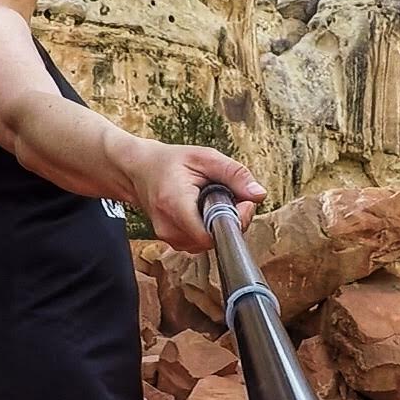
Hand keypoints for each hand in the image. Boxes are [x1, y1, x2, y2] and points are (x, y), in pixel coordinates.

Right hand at [117, 137, 265, 252]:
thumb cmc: (170, 162)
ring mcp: (169, 238)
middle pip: (214, 239)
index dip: (234, 220)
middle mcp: (169, 227)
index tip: (241, 201)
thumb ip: (234, 174)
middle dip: (230, 219)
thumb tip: (259, 195)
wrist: (140, 170)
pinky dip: (209, 228)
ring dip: (219, 224)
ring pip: (210, 243)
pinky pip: (201, 242)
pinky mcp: (173, 242)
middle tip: (229, 195)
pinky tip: (204, 210)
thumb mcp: (206, 157)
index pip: (211, 233)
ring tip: (212, 200)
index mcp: (175, 203)